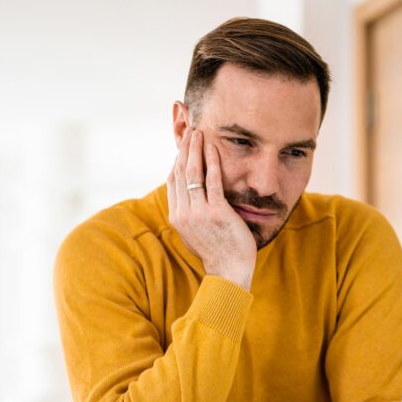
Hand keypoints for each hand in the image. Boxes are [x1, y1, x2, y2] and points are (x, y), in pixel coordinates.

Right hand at [167, 129, 255, 290]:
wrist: (228, 272)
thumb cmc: (217, 252)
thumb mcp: (195, 233)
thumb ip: (190, 214)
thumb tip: (189, 198)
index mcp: (176, 217)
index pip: (173, 180)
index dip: (177, 159)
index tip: (184, 144)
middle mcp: (183, 213)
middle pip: (180, 172)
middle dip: (184, 148)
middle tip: (190, 129)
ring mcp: (198, 212)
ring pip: (192, 173)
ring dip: (196, 149)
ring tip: (200, 132)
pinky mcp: (216, 212)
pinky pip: (212, 181)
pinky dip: (212, 161)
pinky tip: (214, 148)